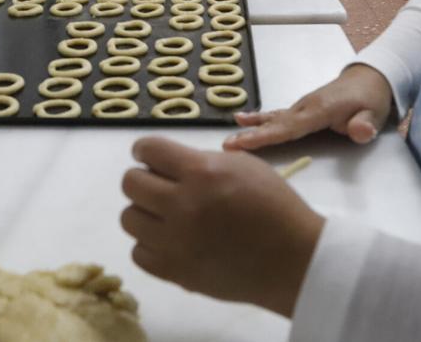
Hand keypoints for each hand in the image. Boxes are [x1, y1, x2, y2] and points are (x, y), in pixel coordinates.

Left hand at [121, 137, 323, 316]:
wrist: (292, 259)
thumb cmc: (274, 206)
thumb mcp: (243, 166)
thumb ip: (201, 161)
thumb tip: (169, 165)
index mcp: (200, 172)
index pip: (147, 149)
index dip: (145, 150)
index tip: (151, 157)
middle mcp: (180, 204)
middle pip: (130, 183)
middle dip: (144, 179)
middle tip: (162, 186)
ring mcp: (173, 241)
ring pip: (128, 218)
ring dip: (145, 213)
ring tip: (168, 216)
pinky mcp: (173, 272)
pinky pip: (138, 253)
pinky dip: (151, 245)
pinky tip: (172, 241)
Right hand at [224, 64, 394, 151]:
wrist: (370, 78)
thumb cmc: (371, 99)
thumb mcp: (374, 114)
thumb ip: (365, 125)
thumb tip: (360, 132)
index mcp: (320, 110)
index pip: (290, 127)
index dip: (266, 136)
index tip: (245, 142)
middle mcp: (305, 106)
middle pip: (275, 124)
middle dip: (252, 135)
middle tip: (228, 145)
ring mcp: (301, 106)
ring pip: (273, 119)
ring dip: (251, 129)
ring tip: (230, 137)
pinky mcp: (301, 108)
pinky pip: (277, 116)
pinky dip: (259, 120)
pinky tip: (242, 120)